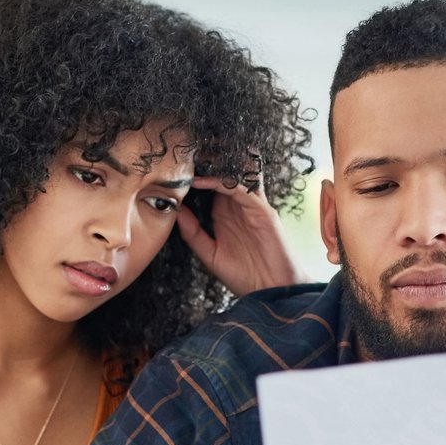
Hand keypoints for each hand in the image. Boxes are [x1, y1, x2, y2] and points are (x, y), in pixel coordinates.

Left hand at [177, 169, 302, 296]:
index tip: (174, 168)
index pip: (209, 188)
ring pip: (235, 177)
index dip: (195, 176)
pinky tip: (202, 182)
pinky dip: (223, 183)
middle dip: (205, 163)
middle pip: (223, 176)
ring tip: (192, 157)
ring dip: (215, 166)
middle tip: (183, 152)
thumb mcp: (209, 254)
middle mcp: (238, 208)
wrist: (271, 291)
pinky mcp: (263, 211)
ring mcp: (252, 207)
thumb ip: (193, 233)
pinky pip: (243, 190)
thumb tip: (176, 211)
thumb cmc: (243, 276)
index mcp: (225, 216)